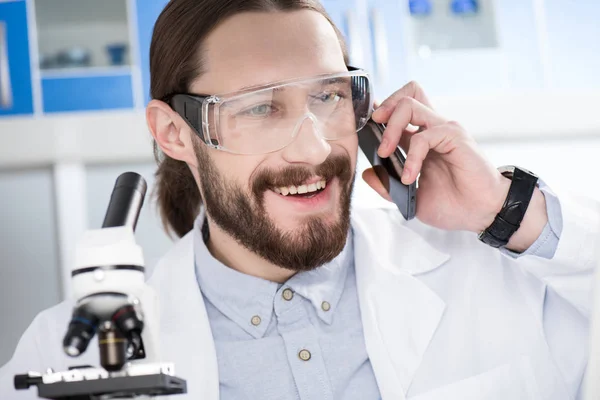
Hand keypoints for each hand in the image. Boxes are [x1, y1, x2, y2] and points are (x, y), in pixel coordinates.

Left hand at [362, 82, 546, 249]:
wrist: (482, 214)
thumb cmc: (454, 205)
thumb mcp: (411, 198)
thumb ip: (389, 186)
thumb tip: (367, 173)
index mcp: (422, 139)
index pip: (400, 108)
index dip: (380, 111)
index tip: (365, 127)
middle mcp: (432, 129)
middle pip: (407, 93)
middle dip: (383, 107)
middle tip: (372, 129)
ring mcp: (444, 130)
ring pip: (410, 105)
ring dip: (390, 129)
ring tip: (385, 155)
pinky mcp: (455, 137)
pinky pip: (424, 136)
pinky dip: (411, 156)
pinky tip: (411, 177)